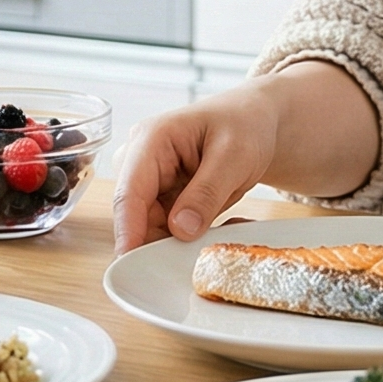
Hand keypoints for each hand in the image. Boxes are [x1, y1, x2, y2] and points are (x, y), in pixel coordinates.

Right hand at [110, 83, 283, 250]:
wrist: (254, 120)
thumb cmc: (244, 124)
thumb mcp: (234, 156)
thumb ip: (207, 193)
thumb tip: (180, 230)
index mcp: (150, 139)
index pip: (130, 192)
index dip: (128, 229)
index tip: (130, 261)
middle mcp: (141, 161)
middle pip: (136, 214)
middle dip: (159, 240)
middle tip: (192, 259)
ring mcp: (151, 181)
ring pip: (150, 226)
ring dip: (178, 239)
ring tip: (217, 227)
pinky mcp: (163, 197)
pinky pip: (167, 228)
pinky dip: (188, 235)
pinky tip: (215, 225)